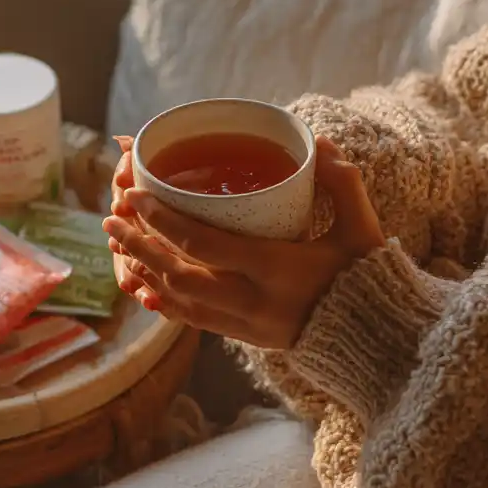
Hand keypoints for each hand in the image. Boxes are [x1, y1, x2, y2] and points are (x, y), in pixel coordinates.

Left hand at [103, 136, 384, 349]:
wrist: (373, 343)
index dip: (163, 220)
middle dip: (139, 244)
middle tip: (113, 216)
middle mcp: (251, 300)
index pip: (204, 244)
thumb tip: (319, 143)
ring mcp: (242, 323)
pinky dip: (161, 299)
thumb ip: (344, 185)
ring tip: (117, 243)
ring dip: (142, 269)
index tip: (135, 195)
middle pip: (178, 274)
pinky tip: (141, 283)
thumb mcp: (361, 230)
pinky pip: (189, 320)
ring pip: (177, 298)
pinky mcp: (240, 336)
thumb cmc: (365, 279)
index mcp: (276, 269)